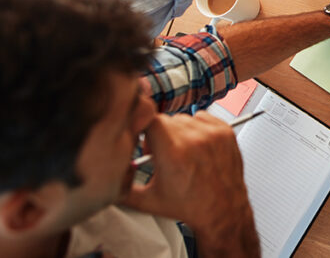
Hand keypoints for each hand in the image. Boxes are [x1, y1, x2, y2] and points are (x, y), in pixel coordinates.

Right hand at [120, 112, 252, 233]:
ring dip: (179, 131)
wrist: (222, 211)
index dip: (143, 127)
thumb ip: (121, 186)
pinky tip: (196, 146)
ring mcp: (212, 134)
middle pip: (166, 120)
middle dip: (159, 134)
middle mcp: (193, 140)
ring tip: (180, 152)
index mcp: (172, 152)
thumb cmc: (189, 206)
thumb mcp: (147, 201)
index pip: (149, 118)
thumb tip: (103, 176)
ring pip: (184, 118)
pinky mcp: (225, 132)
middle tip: (162, 153)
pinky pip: (203, 117)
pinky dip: (197, 128)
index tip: (143, 137)